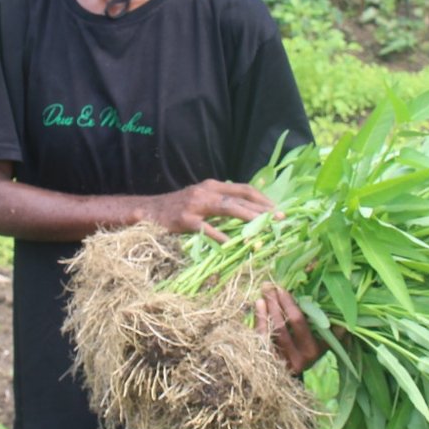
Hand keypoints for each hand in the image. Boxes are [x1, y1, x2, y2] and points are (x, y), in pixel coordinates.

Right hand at [145, 179, 279, 242]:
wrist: (149, 211)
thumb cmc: (179, 208)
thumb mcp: (202, 200)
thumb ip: (221, 203)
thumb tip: (248, 212)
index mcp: (212, 186)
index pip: (244, 189)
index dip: (263, 198)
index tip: (277, 209)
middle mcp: (206, 191)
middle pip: (240, 198)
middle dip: (262, 209)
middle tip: (279, 219)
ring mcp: (195, 205)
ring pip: (227, 208)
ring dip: (248, 217)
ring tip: (263, 226)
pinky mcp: (185, 220)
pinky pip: (206, 228)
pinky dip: (220, 235)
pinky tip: (232, 243)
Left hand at [256, 285, 324, 375]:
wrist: (286, 381)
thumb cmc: (305, 353)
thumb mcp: (320, 346)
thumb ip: (331, 335)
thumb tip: (345, 326)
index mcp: (313, 352)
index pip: (299, 323)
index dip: (289, 304)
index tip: (283, 289)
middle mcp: (296, 358)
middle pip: (283, 325)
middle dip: (276, 302)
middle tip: (269, 286)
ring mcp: (280, 361)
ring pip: (271, 330)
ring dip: (267, 308)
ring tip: (264, 292)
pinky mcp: (266, 362)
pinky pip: (261, 337)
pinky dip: (259, 319)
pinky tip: (259, 304)